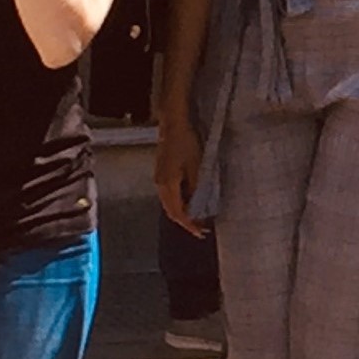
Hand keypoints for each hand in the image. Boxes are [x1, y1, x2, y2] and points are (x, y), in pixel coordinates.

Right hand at [154, 110, 204, 234]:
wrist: (173, 125)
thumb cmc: (186, 143)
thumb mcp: (197, 165)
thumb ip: (197, 187)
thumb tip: (199, 205)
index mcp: (169, 184)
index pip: (179, 212)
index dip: (190, 224)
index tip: (200, 232)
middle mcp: (160, 185)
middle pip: (171, 211)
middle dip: (185, 223)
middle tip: (200, 230)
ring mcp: (158, 179)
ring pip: (169, 204)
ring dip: (181, 213)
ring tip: (196, 219)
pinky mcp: (160, 174)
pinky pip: (168, 196)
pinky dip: (178, 203)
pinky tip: (188, 203)